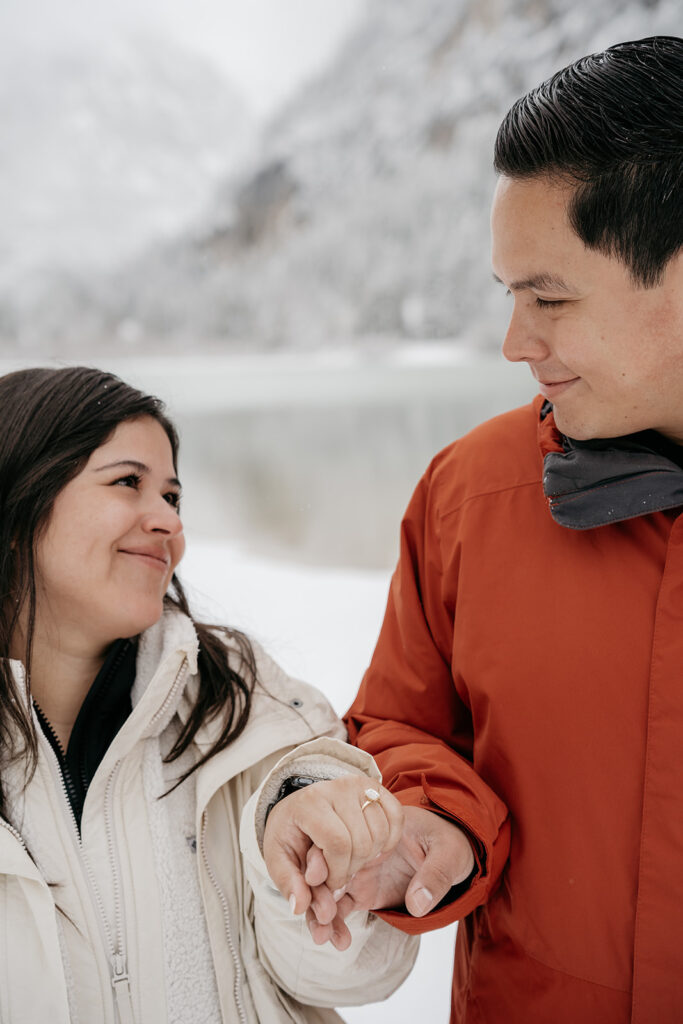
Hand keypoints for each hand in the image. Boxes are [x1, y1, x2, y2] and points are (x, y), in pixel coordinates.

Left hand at [263, 775, 404, 944]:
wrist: (299, 807)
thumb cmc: (291, 835)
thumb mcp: (279, 860)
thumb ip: (288, 884)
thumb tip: (300, 907)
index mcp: (309, 803)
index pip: (337, 843)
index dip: (337, 873)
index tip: (326, 882)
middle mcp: (337, 788)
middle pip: (362, 842)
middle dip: (351, 870)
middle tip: (338, 873)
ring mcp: (359, 784)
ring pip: (381, 833)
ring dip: (370, 857)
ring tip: (350, 859)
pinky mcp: (376, 786)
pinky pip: (397, 817)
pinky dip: (389, 840)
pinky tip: (370, 848)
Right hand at [304, 805, 474, 946]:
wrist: (453, 856)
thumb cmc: (450, 842)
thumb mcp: (449, 853)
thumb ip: (434, 875)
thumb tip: (417, 904)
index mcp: (375, 824)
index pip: (341, 834)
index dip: (323, 854)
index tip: (315, 878)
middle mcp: (361, 845)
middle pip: (327, 862)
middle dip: (316, 889)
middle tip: (317, 915)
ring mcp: (359, 869)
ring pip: (329, 888)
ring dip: (321, 912)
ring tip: (322, 937)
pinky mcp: (363, 891)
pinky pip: (342, 908)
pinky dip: (334, 923)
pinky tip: (333, 941)